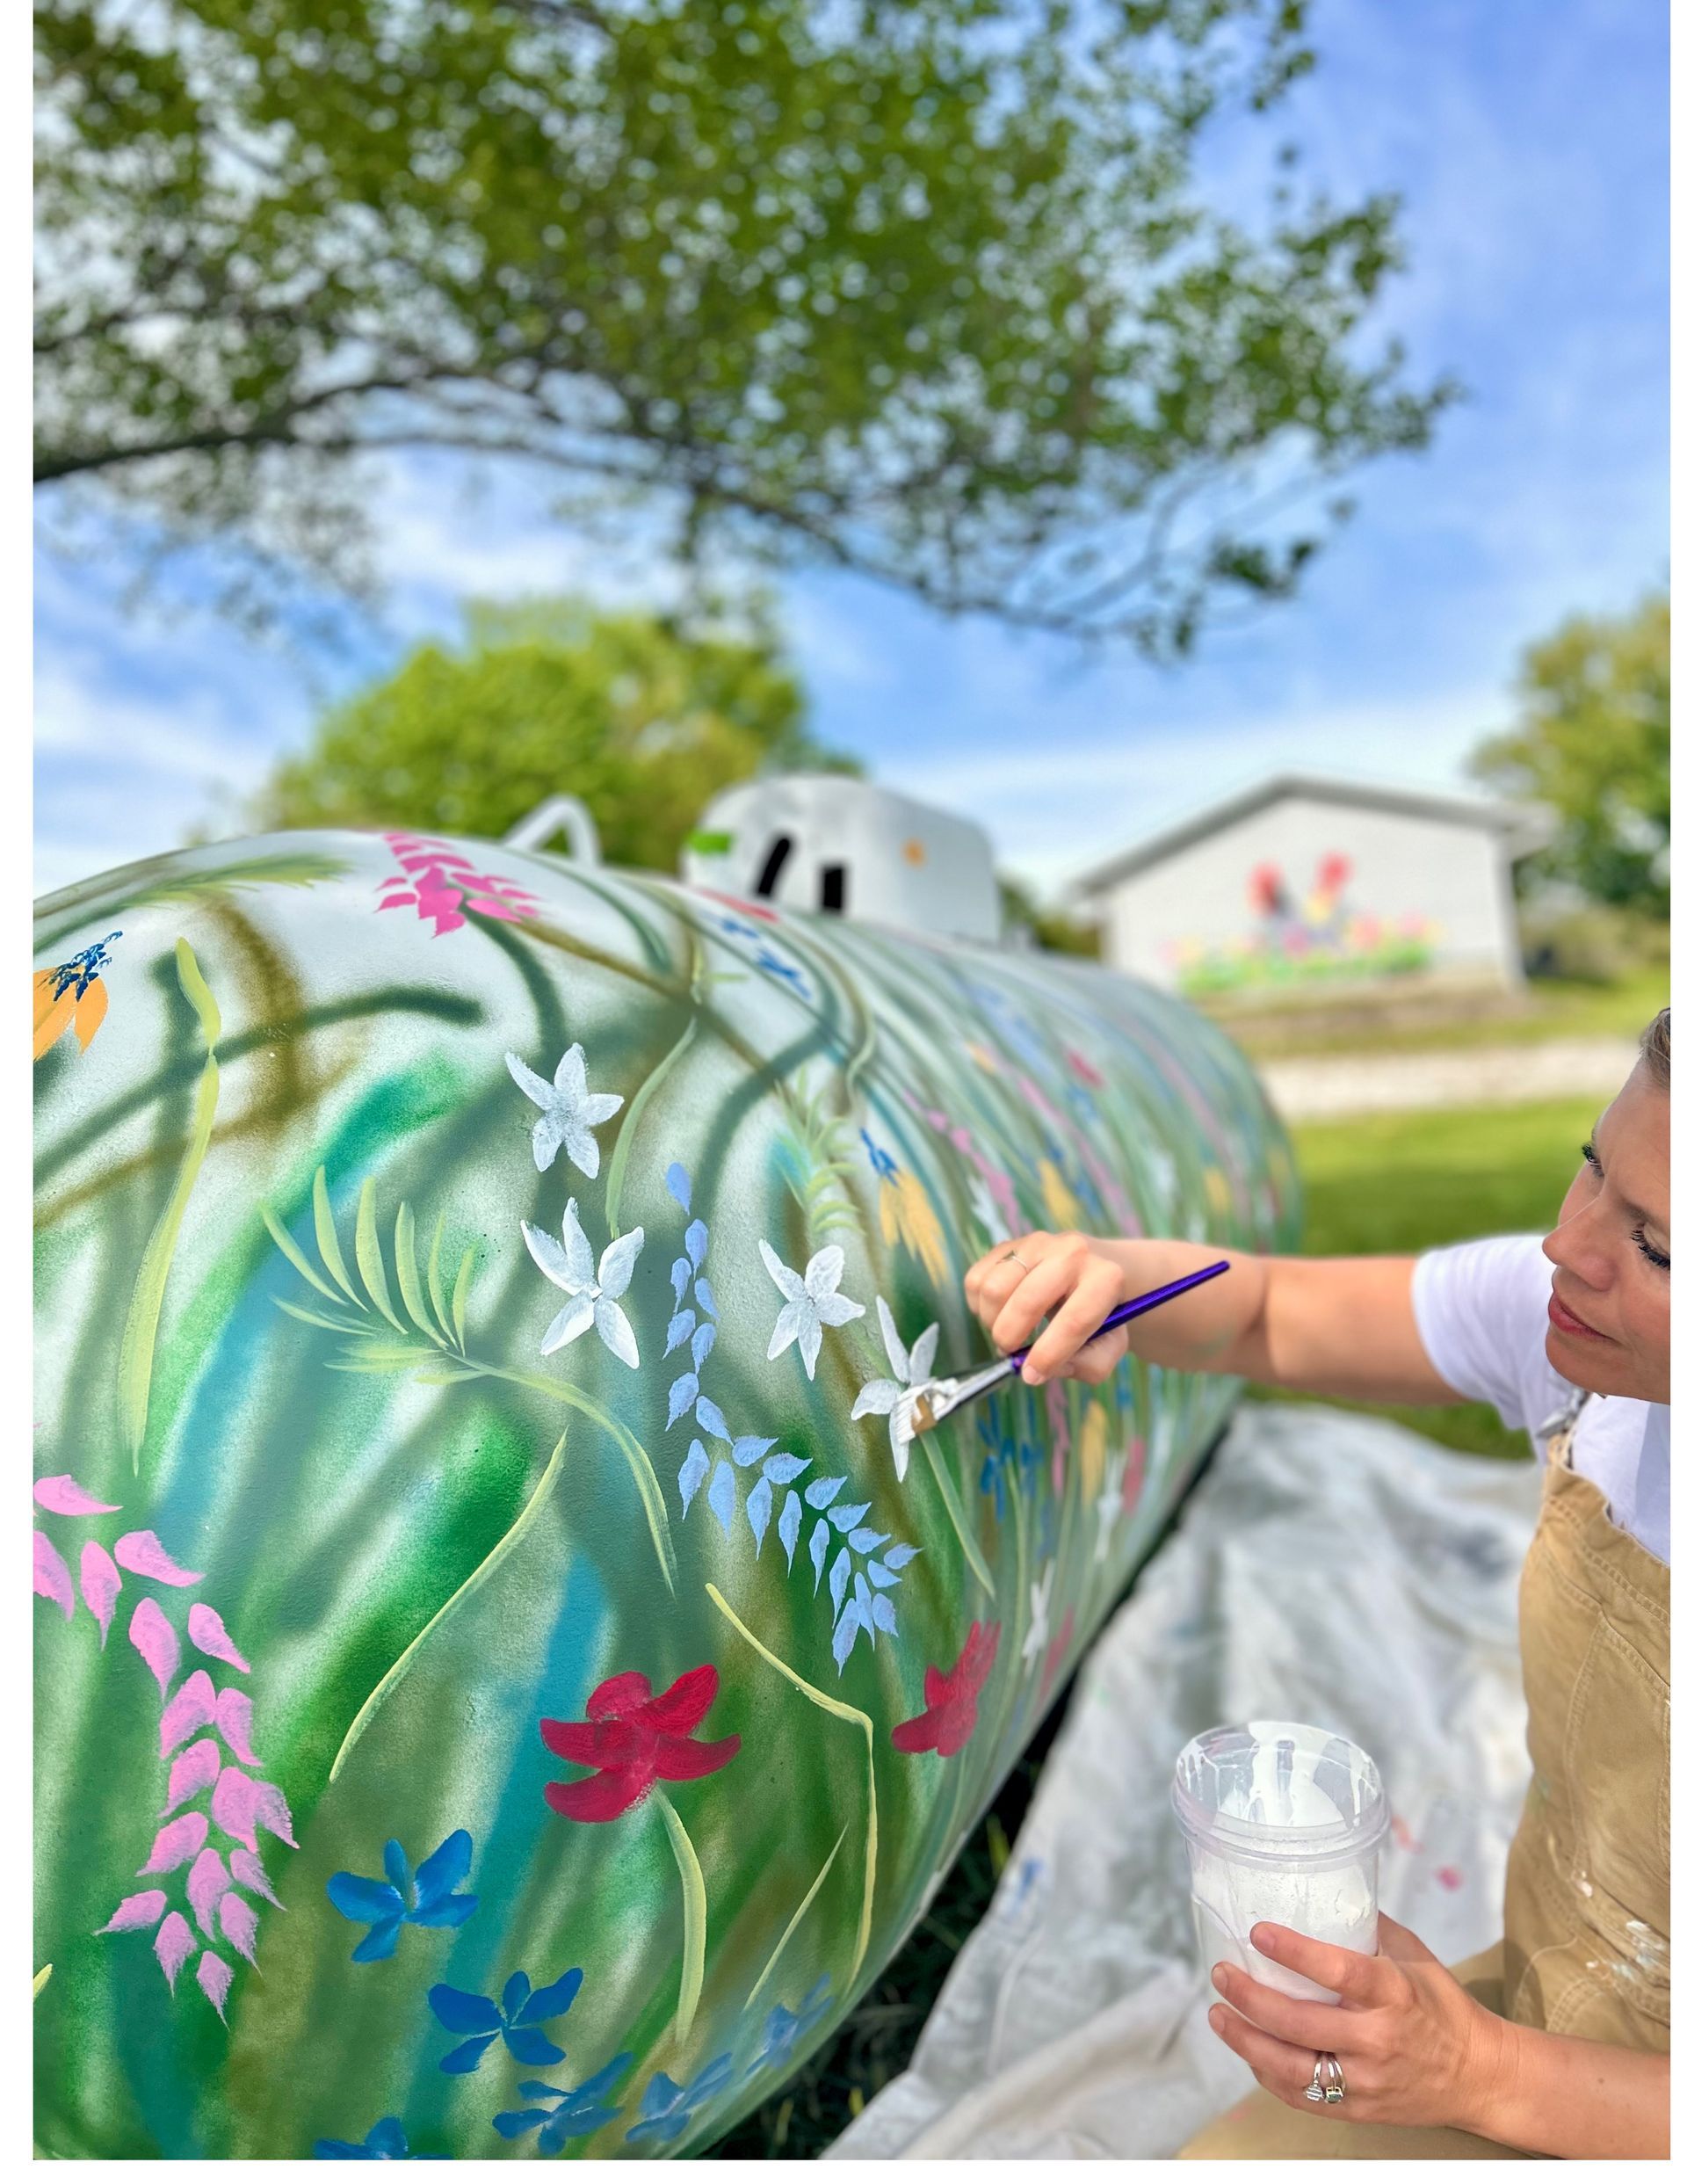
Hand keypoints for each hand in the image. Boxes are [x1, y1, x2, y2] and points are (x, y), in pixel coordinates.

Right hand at [962, 1231, 1132, 1386]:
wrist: (1095, 1268)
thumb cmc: (1102, 1313)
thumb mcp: (1111, 1346)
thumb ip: (1085, 1365)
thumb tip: (1035, 1371)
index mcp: (1106, 1278)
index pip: (1074, 1320)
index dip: (1049, 1355)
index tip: (1032, 1374)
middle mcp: (1072, 1252)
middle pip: (1026, 1302)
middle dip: (1011, 1338)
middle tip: (1012, 1352)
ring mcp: (1036, 1242)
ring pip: (993, 1289)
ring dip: (992, 1322)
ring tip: (1008, 1331)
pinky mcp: (1009, 1243)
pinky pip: (976, 1279)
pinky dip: (979, 1306)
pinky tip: (999, 1312)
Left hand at [1205, 1915, 1516, 2136]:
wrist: (1479, 2075)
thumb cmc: (1442, 2005)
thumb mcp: (1414, 1955)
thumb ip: (1369, 1926)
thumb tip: (1322, 1887)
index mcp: (1394, 1993)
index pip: (1339, 1970)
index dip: (1295, 1951)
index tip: (1257, 1931)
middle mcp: (1378, 2040)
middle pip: (1300, 2022)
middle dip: (1250, 1997)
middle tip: (1221, 1973)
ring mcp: (1366, 2081)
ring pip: (1291, 2067)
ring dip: (1246, 2040)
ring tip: (1218, 2014)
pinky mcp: (1359, 2110)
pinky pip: (1302, 2097)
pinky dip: (1268, 2075)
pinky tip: (1249, 2052)